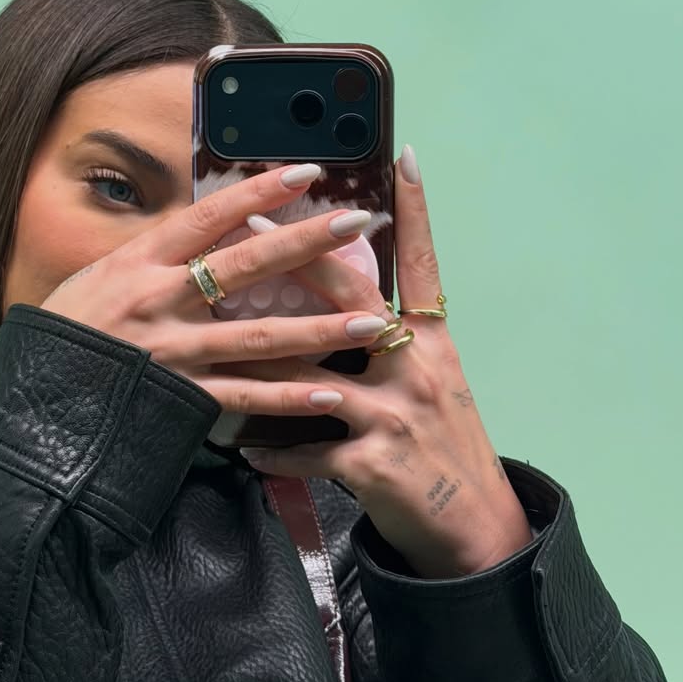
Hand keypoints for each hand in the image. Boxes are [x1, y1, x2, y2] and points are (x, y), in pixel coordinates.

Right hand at [41, 163, 392, 417]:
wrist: (32, 398)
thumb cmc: (64, 332)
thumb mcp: (97, 278)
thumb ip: (150, 259)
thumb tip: (200, 234)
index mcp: (140, 262)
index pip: (209, 216)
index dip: (260, 192)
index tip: (307, 172)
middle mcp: (162, 300)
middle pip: (246, 265)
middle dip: (307, 243)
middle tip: (358, 223)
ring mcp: (175, 351)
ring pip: (259, 336)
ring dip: (319, 328)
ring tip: (372, 320)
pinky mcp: (181, 397)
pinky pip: (244, 397)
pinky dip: (289, 397)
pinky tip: (330, 393)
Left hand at [219, 147, 532, 579]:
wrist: (473, 525)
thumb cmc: (444, 448)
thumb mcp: (433, 386)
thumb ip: (392, 348)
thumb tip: (341, 315)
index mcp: (432, 343)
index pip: (425, 265)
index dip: (416, 211)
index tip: (403, 156)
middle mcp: (415, 368)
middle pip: (351, 301)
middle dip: (299, 258)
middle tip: (254, 220)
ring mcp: (394, 415)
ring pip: (309, 375)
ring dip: (257, 364)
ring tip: (210, 348)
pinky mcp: (373, 463)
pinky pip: (306, 448)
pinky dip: (272, 450)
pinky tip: (243, 449)